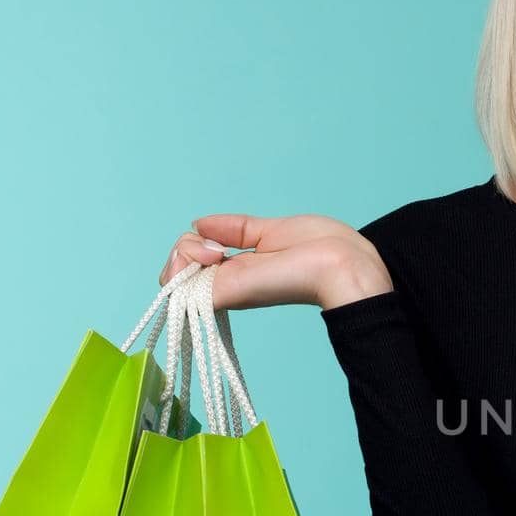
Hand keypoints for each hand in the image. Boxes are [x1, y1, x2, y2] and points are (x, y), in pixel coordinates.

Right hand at [158, 214, 393, 310]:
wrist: (342, 263)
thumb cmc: (320, 249)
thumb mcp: (268, 231)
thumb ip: (233, 230)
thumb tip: (198, 223)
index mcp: (240, 271)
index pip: (193, 262)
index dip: (194, 244)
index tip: (216, 240)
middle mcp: (228, 283)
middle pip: (177, 266)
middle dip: (185, 247)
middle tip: (217, 247)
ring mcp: (225, 290)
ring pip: (172, 271)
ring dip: (184, 251)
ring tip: (216, 251)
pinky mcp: (226, 293)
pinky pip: (178, 284)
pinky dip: (182, 262)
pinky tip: (212, 256)